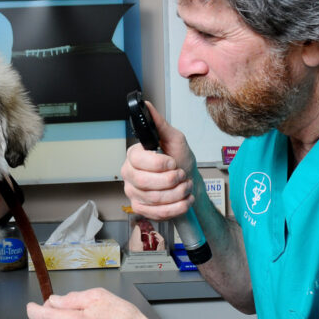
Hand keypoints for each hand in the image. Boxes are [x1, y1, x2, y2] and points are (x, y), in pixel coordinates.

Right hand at [121, 102, 196, 221]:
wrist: (189, 182)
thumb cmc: (180, 161)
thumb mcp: (174, 139)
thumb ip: (160, 124)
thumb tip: (147, 105)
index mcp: (134, 155)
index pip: (139, 160)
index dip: (160, 164)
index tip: (173, 162)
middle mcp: (129, 174)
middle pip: (144, 182)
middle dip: (171, 181)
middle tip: (182, 175)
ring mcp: (133, 193)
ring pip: (154, 199)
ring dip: (178, 193)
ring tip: (185, 186)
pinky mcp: (141, 208)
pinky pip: (157, 213)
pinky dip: (177, 207)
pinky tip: (184, 200)